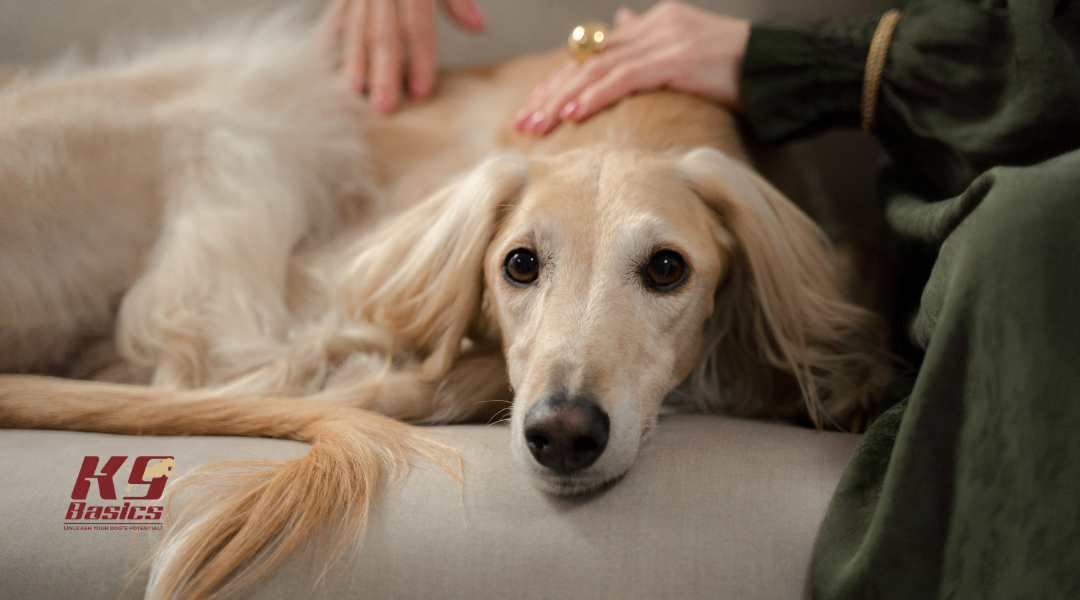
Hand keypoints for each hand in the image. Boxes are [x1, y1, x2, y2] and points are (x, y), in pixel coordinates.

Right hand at [322, 0, 486, 112]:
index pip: (418, 25)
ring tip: (352, 95)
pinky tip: (326, 66)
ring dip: (353, 64)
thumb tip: (478, 28)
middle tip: (383, 106)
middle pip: (383, 33)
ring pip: (355, 28)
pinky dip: (329, 42)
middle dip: (383, 72)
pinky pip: (335, 16)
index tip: (421, 92)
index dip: (420, 59)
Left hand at [513, 1, 749, 135]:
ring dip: (562, 98)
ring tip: (537, 123)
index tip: (536, 106)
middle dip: (551, 90)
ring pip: (597, 67)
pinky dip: (593, 96)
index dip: (561, 79)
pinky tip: (572, 115)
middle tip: (524, 120)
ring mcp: (663, 40)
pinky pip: (623, 78)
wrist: (780, 68)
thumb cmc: (738, 70)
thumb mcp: (685, 50)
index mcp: (653, 24)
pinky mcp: (675, 59)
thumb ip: (649, 41)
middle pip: (588, 57)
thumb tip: (620, 24)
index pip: (594, 51)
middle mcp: (653, 26)